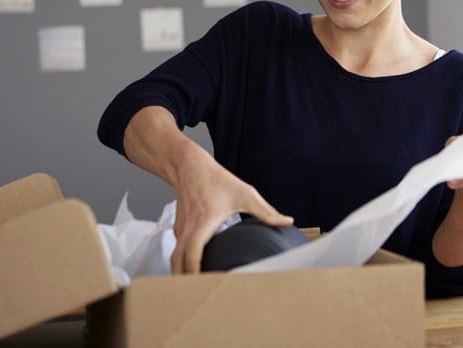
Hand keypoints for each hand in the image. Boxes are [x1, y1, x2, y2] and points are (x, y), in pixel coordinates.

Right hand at [122, 106, 292, 274]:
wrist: (189, 166)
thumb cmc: (216, 179)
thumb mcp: (245, 193)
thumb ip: (266, 212)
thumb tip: (287, 221)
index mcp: (203, 223)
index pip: (191, 255)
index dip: (195, 274)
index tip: (205, 287)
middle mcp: (188, 230)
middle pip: (177, 264)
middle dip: (185, 283)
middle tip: (202, 297)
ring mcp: (181, 231)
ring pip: (176, 260)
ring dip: (183, 275)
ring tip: (199, 290)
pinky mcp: (180, 230)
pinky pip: (179, 252)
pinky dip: (184, 264)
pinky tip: (197, 271)